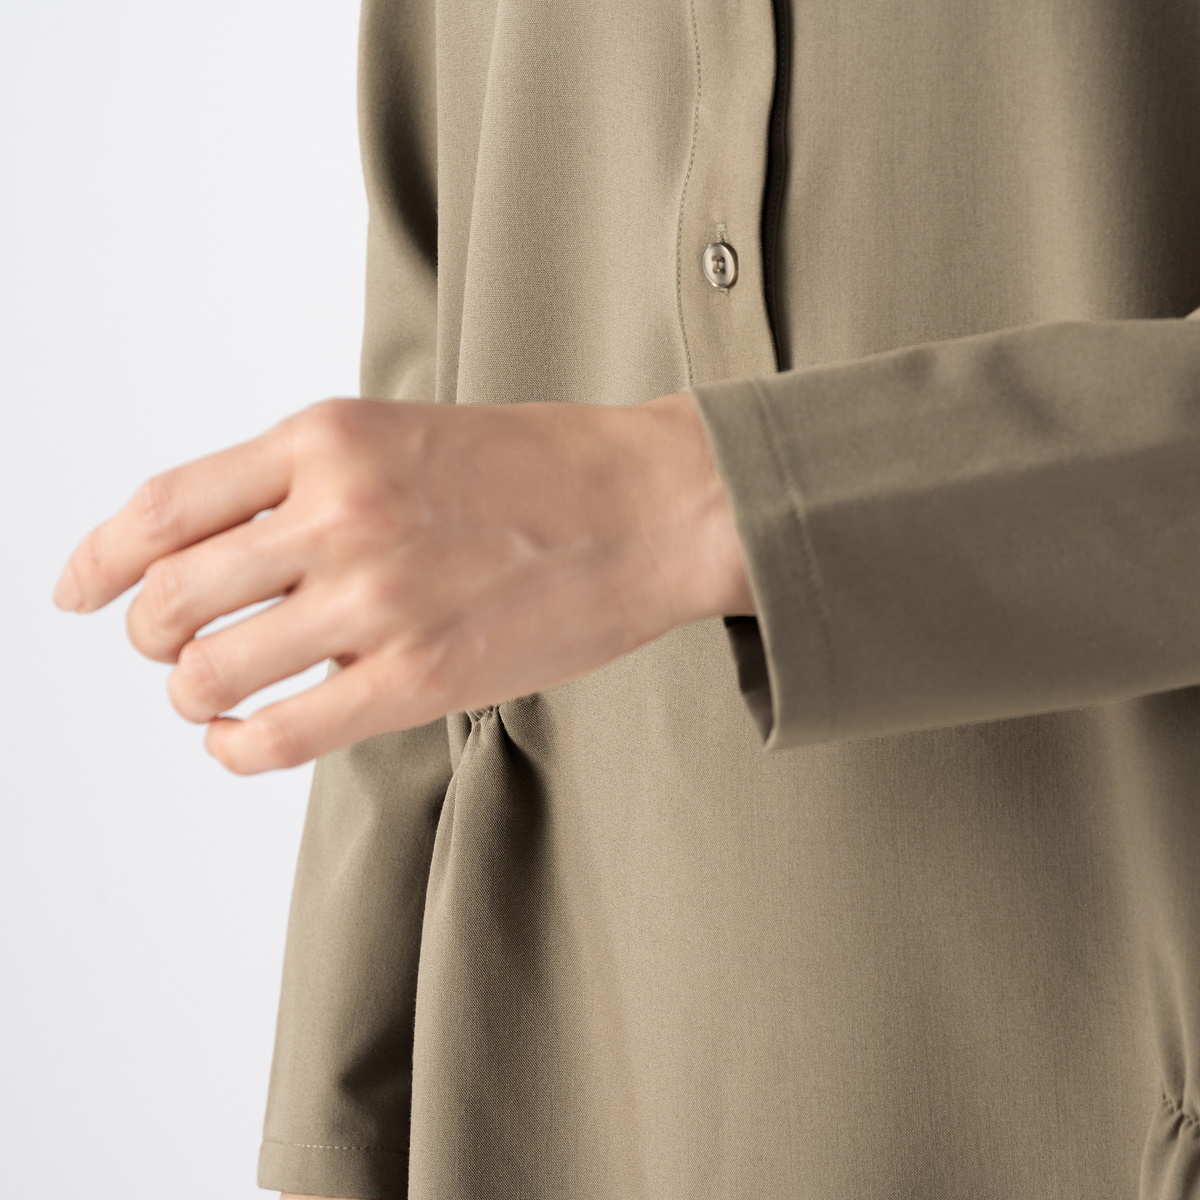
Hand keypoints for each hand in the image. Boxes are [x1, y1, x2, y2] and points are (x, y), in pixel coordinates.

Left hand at [54, 394, 751, 772]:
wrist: (653, 503)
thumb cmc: (542, 468)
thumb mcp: (406, 432)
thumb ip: (308, 481)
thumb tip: (217, 550)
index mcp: (327, 437)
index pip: (161, 508)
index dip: (96, 559)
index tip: (72, 591)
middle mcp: (338, 512)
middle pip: (166, 599)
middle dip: (149, 637)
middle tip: (171, 649)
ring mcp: (378, 598)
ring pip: (207, 672)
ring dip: (192, 692)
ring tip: (217, 694)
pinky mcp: (420, 679)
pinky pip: (276, 734)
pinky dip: (235, 748)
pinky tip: (244, 739)